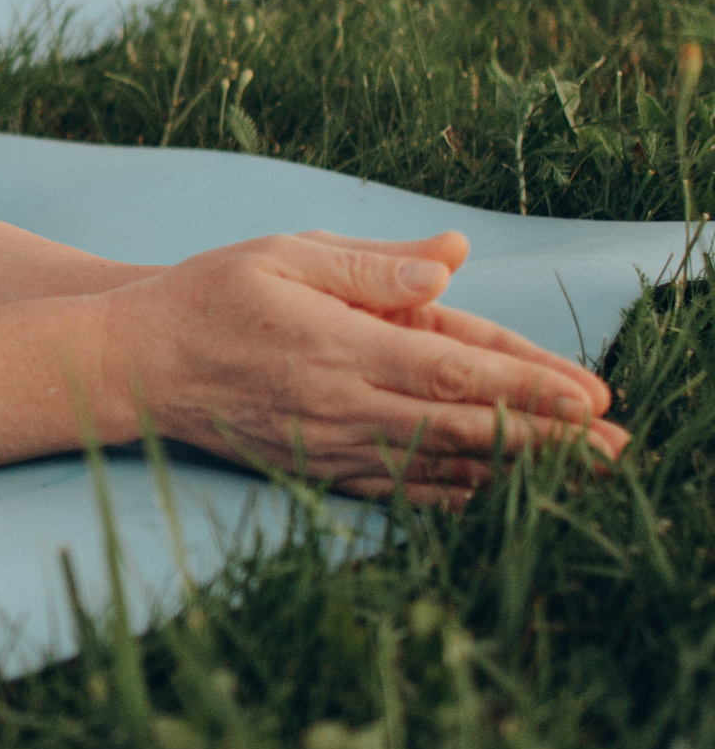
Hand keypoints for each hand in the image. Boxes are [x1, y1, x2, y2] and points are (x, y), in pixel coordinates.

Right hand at [106, 230, 626, 505]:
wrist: (131, 367)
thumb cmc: (205, 296)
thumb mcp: (280, 253)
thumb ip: (367, 263)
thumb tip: (448, 261)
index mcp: (337, 344)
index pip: (453, 371)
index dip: (527, 387)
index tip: (591, 397)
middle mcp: (341, 404)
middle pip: (464, 429)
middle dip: (548, 441)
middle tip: (616, 449)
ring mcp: (330, 446)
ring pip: (441, 467)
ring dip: (517, 473)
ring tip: (582, 476)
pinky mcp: (317, 470)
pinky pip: (402, 489)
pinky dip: (459, 495)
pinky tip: (499, 493)